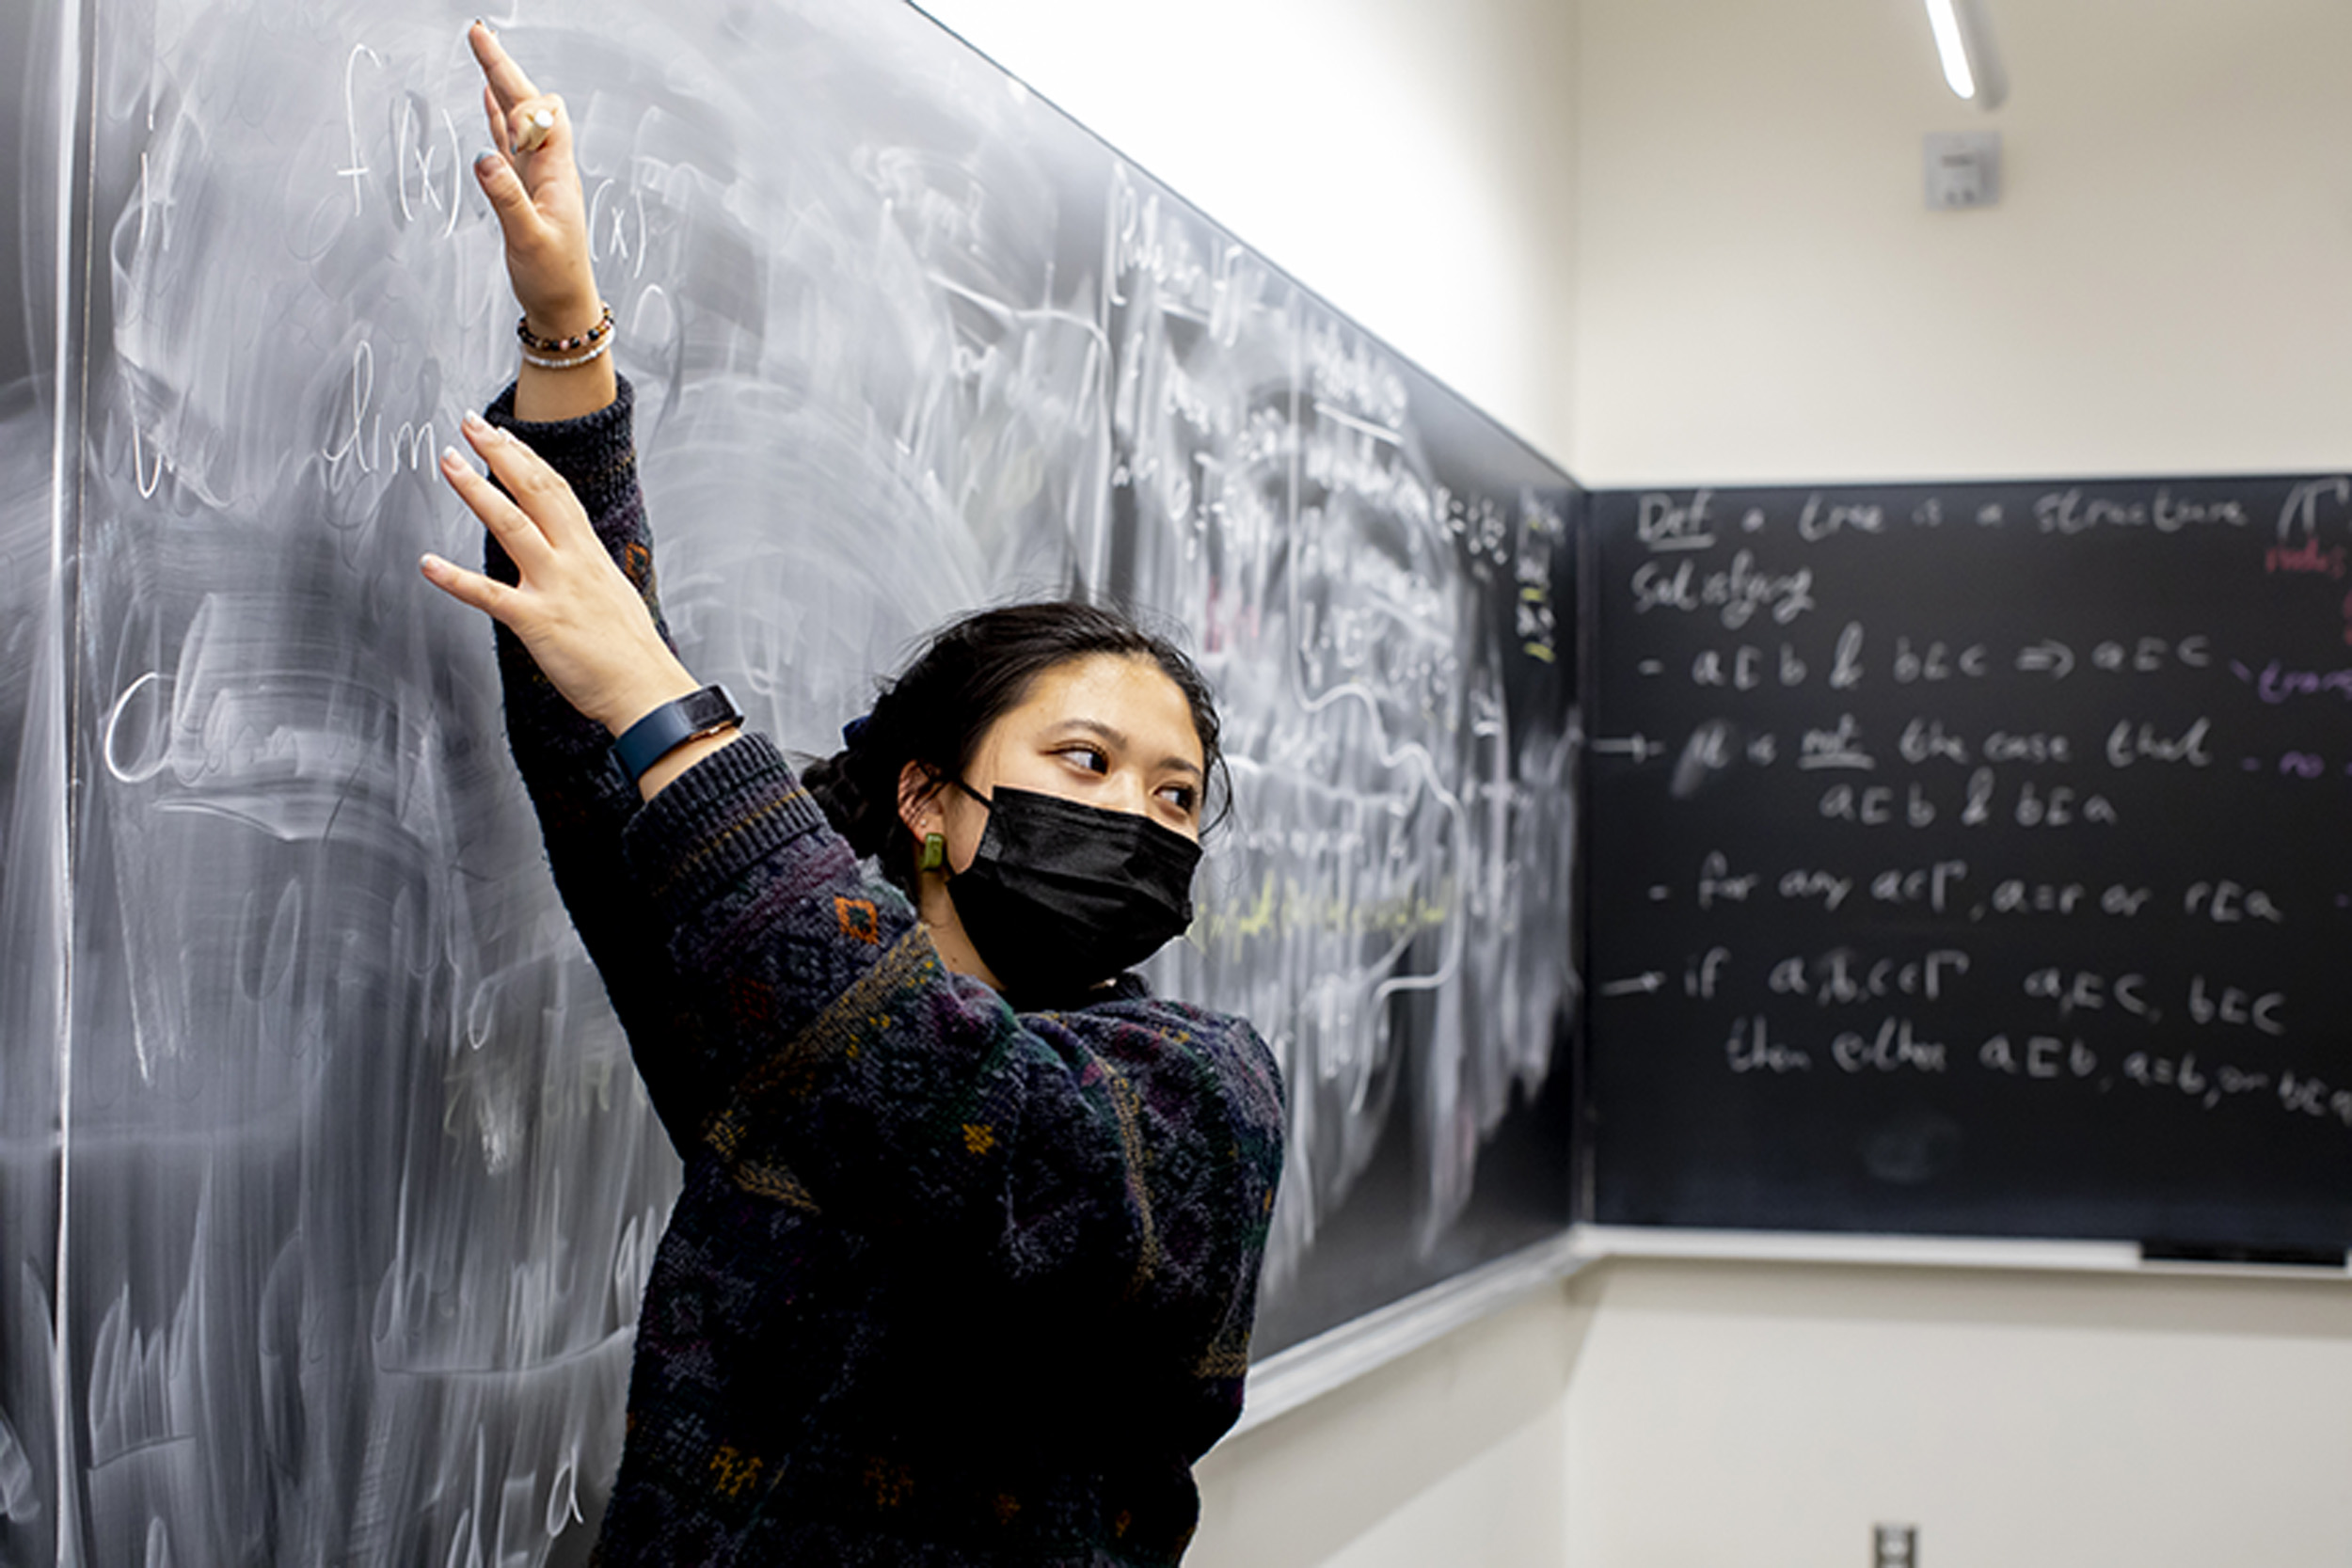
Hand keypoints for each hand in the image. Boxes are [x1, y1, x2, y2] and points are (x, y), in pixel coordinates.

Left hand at [423, 412, 697, 734]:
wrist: (647, 688)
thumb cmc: (630, 650)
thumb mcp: (611, 593)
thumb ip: (584, 569)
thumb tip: (569, 558)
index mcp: (589, 553)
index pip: (556, 490)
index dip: (527, 457)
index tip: (504, 434)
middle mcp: (572, 561)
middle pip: (535, 491)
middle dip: (500, 454)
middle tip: (470, 425)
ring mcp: (554, 588)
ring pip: (511, 526)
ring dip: (476, 491)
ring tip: (447, 463)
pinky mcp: (537, 621)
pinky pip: (490, 595)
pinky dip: (455, 579)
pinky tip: (429, 564)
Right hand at [468, 21, 599, 339]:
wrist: (563, 306)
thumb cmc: (553, 279)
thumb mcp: (528, 241)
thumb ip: (507, 200)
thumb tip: (485, 159)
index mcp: (556, 175)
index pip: (542, 115)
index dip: (519, 95)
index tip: (493, 79)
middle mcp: (549, 169)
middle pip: (527, 105)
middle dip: (503, 68)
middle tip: (476, 33)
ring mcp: (536, 176)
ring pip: (517, 119)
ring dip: (500, 83)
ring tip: (481, 49)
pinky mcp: (524, 188)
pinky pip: (509, 142)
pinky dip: (497, 116)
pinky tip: (489, 98)